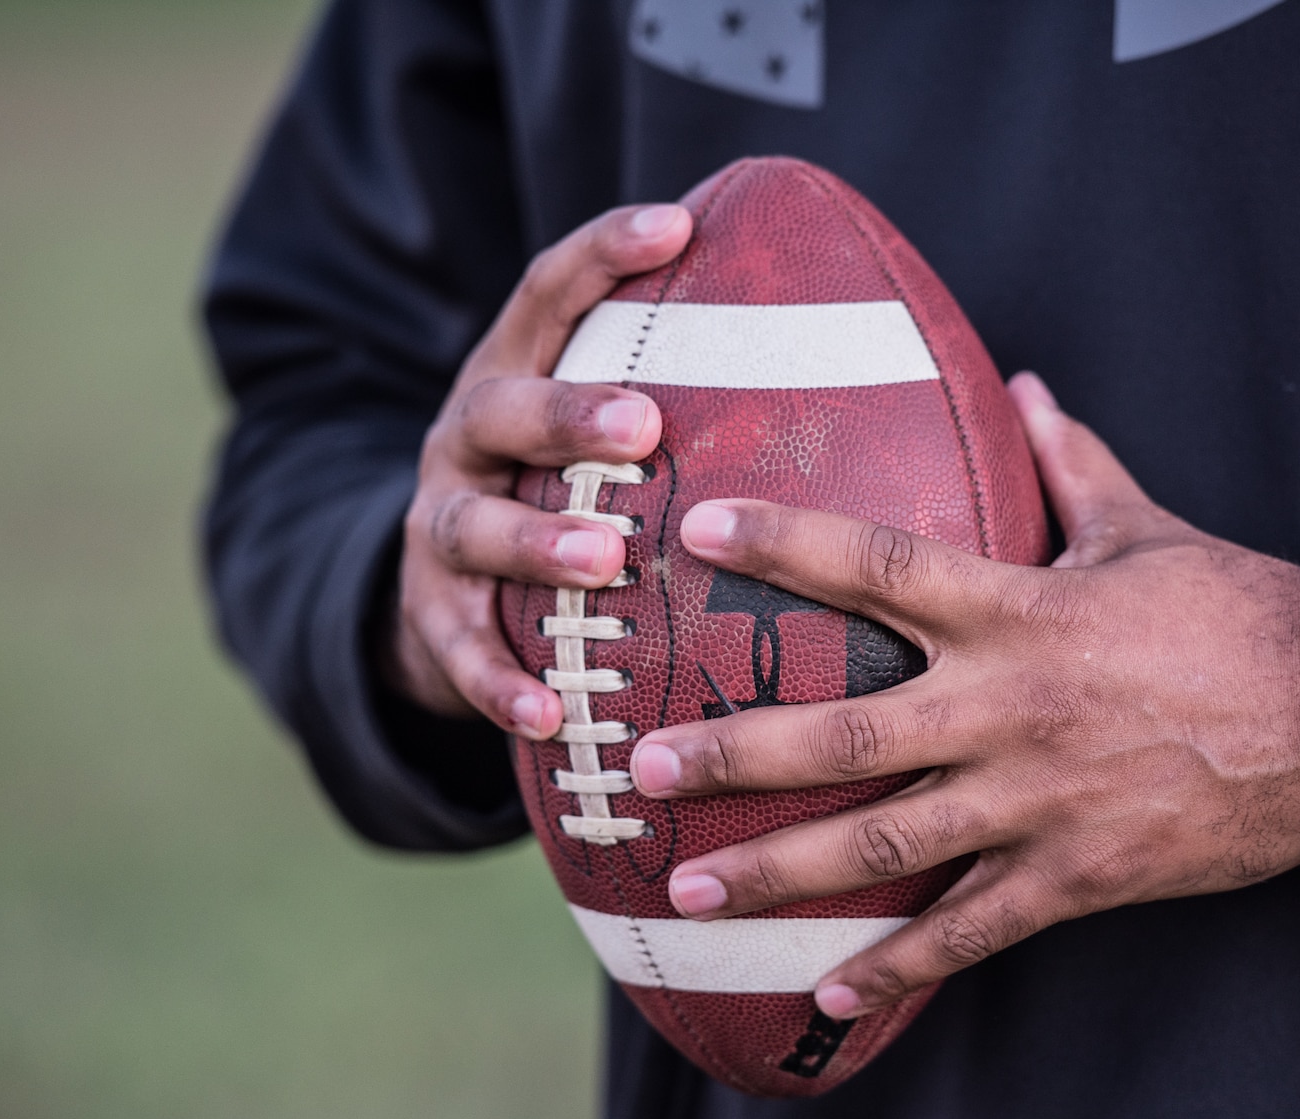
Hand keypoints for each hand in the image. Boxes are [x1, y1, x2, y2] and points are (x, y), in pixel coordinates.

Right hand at [381, 203, 693, 737]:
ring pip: (472, 527)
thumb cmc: (569, 499)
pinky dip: (501, 683)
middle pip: (501, 409)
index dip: (603, 254)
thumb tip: (870, 365)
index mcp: (515, 375)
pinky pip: (460, 651)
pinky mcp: (429, 618)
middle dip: (567, 415)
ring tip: (602, 561)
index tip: (677, 224)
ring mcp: (439, 528)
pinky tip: (548, 713)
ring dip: (535, 544)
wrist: (446, 598)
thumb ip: (688, 402)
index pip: (549, 294)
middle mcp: (467, 441)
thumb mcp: (601, 439)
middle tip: (642, 426)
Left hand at [627, 372, 1299, 1018]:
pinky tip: (828, 989)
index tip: (699, 528)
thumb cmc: (1239, 611)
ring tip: (692, 890)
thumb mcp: (1147, 529)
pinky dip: (899, 964)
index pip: (880, 564)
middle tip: (646, 768)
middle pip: (850, 731)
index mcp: (1020, 611)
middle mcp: (1011, 709)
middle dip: (738, 752)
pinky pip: (970, 929)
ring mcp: (1039, 801)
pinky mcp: (1076, 875)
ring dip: (784, 871)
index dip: (786, 541)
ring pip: (889, 844)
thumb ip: (1073, 463)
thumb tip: (1027, 385)